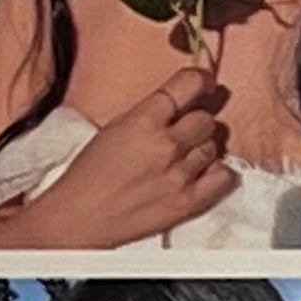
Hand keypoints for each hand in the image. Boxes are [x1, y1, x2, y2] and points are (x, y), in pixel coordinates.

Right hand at [9, 67, 234, 247]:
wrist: (76, 219)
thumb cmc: (88, 176)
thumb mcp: (114, 129)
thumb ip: (149, 113)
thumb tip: (179, 102)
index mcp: (143, 121)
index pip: (189, 84)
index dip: (200, 80)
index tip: (203, 84)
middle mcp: (166, 145)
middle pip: (206, 119)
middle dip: (194, 123)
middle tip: (181, 134)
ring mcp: (179, 174)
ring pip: (213, 146)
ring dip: (200, 149)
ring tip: (179, 159)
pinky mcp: (187, 202)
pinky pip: (224, 176)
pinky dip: (215, 173)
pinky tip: (199, 175)